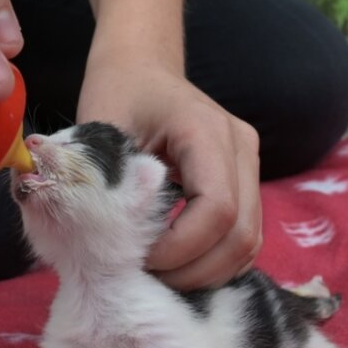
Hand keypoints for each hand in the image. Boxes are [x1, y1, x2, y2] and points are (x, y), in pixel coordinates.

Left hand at [77, 62, 262, 289]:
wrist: (141, 68)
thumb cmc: (117, 93)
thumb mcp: (99, 129)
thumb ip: (103, 178)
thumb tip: (99, 236)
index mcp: (205, 131)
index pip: (217, 208)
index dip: (181, 248)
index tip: (137, 258)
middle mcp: (241, 147)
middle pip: (241, 234)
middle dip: (194, 271)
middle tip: (145, 279)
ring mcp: (249, 164)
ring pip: (249, 242)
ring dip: (206, 273)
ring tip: (157, 276)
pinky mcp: (244, 181)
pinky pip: (243, 236)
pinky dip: (214, 261)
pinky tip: (175, 265)